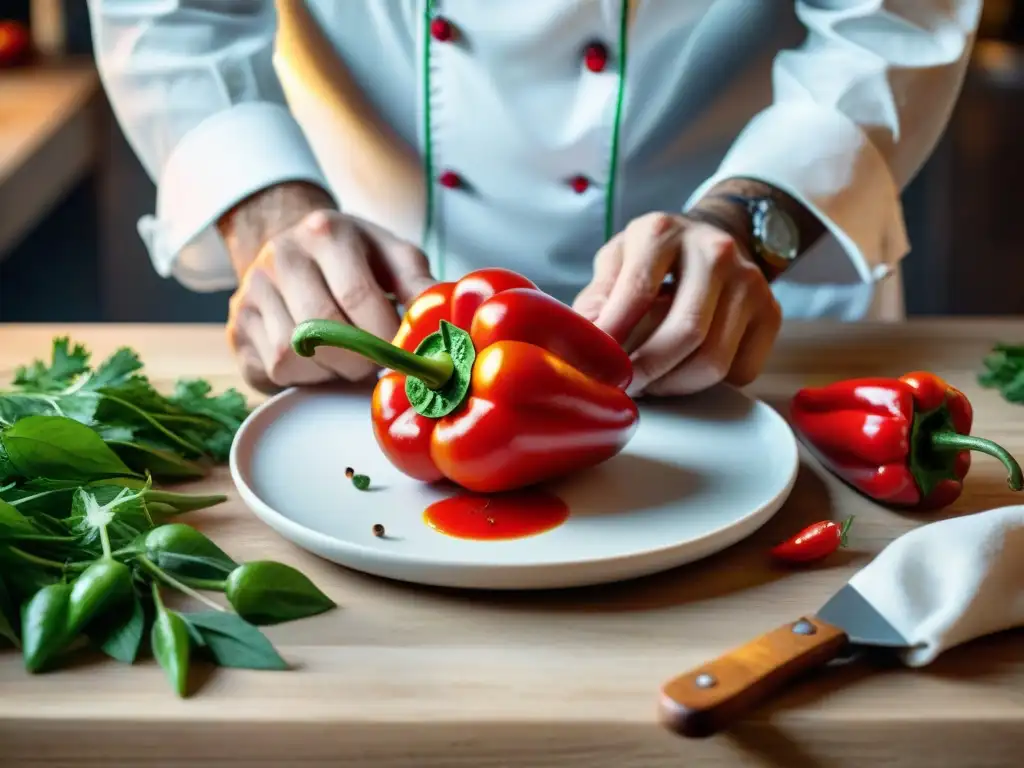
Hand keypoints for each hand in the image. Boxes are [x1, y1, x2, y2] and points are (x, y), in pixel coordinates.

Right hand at [226, 209, 435, 391]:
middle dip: (360, 359)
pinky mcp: (237, 328)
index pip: (357, 296)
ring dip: (330, 370)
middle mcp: (280, 256)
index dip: (385, 335)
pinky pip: (272, 370)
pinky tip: (319, 360)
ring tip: (347, 357)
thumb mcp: (393, 257)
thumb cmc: (356, 259)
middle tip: (376, 362)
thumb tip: (441, 317)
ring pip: (292, 356)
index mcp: (325, 231)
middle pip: (322, 330)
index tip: (404, 353)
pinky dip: (304, 377)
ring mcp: (251, 292)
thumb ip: (419, 285)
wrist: (294, 250)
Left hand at [572, 212, 781, 396]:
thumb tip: (581, 345)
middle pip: (684, 333)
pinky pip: (740, 371)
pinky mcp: (771, 312)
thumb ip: (596, 298)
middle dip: (648, 372)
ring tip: (651, 382)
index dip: (613, 339)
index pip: (637, 294)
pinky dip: (709, 384)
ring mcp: (750, 281)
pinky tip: (684, 371)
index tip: (597, 368)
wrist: (713, 238)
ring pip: (713, 360)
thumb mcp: (616, 260)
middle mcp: (714, 251)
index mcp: (663, 232)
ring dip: (674, 385)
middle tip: (625, 388)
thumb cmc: (654, 258)